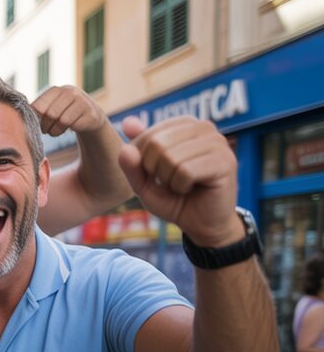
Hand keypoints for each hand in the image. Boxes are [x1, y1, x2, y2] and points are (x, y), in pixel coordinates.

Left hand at [31, 85, 107, 135]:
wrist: (89, 114)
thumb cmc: (63, 112)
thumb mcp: (51, 106)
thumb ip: (38, 109)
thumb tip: (19, 118)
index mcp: (55, 90)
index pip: (38, 106)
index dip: (35, 119)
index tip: (36, 124)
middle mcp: (69, 92)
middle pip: (50, 114)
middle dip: (45, 126)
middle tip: (45, 130)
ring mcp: (81, 101)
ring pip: (62, 121)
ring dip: (55, 131)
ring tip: (54, 131)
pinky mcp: (90, 113)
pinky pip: (73, 125)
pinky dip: (66, 131)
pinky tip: (67, 129)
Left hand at [118, 116, 241, 246]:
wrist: (203, 225)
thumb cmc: (174, 199)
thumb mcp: (143, 183)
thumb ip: (131, 160)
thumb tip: (126, 125)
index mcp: (184, 125)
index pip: (146, 135)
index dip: (141, 163)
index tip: (157, 175)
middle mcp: (203, 127)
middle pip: (156, 143)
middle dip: (154, 171)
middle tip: (170, 182)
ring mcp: (218, 142)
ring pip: (170, 157)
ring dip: (168, 180)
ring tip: (182, 185)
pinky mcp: (225, 161)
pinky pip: (185, 171)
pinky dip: (181, 186)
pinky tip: (191, 188)